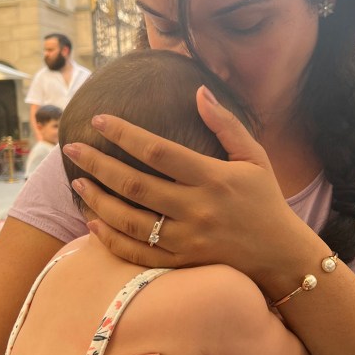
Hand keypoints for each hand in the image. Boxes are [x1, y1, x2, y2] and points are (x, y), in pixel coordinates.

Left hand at [62, 86, 312, 285]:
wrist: (282, 257)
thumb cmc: (266, 201)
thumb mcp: (255, 157)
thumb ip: (226, 124)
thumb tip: (199, 90)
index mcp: (214, 177)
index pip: (159, 151)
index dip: (125, 133)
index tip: (99, 119)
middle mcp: (197, 208)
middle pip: (135, 185)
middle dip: (98, 164)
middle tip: (72, 148)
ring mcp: (188, 240)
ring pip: (130, 221)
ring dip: (98, 200)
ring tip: (77, 182)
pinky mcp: (183, 264)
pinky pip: (137, 254)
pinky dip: (111, 239)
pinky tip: (93, 222)